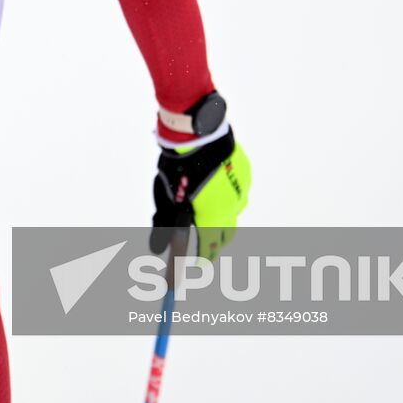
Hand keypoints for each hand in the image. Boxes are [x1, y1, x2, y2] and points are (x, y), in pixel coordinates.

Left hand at [150, 129, 250, 260]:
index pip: (209, 248)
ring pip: (235, 211)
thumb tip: (156, 250)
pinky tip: (216, 186)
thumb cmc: (179, 167)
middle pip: (227, 235)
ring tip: (211, 215)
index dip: (203, 260)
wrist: (200, 134)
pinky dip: (227, 195)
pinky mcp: (245, 174)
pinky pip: (237, 191)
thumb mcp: (166, 198)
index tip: (198, 267)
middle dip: (216, 243)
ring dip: (224, 217)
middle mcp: (233, 209)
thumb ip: (163, 225)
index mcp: (213, 218)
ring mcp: (242, 191)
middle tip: (206, 246)